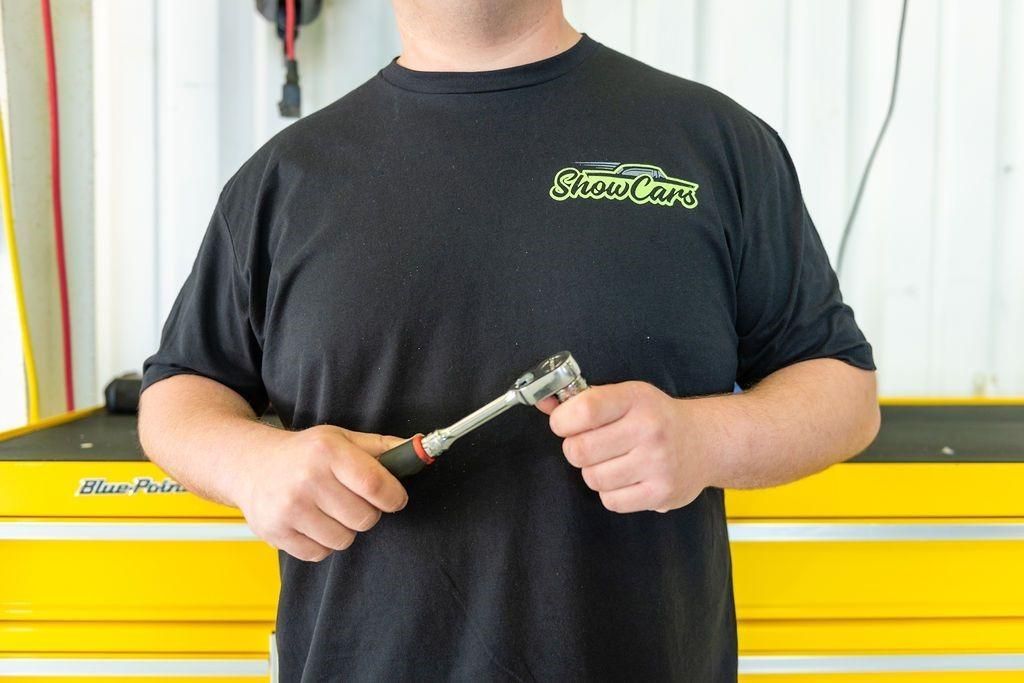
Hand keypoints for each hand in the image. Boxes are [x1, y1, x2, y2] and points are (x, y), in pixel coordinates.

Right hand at [234, 424, 408, 561]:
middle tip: (353, 500)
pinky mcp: (277, 532)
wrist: (250, 464)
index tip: (394, 498)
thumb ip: (382, 447)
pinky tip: (313, 522)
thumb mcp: (341, 438)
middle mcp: (307, 480)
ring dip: (344, 529)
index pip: (377, 485)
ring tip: (330, 510)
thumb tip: (421, 448)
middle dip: (368, 512)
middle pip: (365, 518)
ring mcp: (289, 508)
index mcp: (328, 451)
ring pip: (345, 539)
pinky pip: (321, 553)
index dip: (395, 497)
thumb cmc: (304, 452)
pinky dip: (323, 543)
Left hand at [537, 382, 725, 513]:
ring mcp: (657, 464)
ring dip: (594, 472)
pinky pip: (611, 501)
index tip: (564, 423)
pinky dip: (611, 492)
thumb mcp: (626, 397)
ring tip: (612, 461)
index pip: (584, 410)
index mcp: (636, 399)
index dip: (562, 420)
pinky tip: (626, 478)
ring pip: (593, 478)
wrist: (705, 442)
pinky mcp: (661, 493)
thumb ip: (584, 400)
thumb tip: (543, 402)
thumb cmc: (656, 418)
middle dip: (576, 449)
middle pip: (580, 450)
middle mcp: (649, 430)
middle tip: (589, 445)